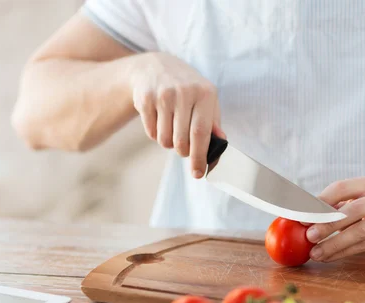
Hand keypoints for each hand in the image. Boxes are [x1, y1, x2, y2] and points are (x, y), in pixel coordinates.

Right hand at [130, 52, 225, 177]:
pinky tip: (159, 120)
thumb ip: (214, 124)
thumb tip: (220, 147)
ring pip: (165, 140)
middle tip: (184, 147)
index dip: (199, 157)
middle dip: (183, 152)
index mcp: (205, 93)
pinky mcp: (145, 99)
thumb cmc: (188, 90)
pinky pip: (151, 133)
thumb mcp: (206, 100)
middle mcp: (184, 92)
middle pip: (182, 141)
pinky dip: (156, 134)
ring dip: (169, 143)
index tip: (198, 173)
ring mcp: (163, 95)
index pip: (201, 133)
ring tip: (172, 128)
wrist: (156, 67)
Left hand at [305, 177, 364, 261]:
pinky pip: (364, 247)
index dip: (321, 201)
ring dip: (334, 244)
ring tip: (315, 253)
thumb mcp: (354, 201)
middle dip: (328, 224)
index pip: (342, 188)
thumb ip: (331, 206)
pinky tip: (328, 257)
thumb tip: (298, 215)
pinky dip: (343, 253)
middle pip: (353, 210)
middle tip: (309, 236)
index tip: (304, 217)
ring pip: (360, 232)